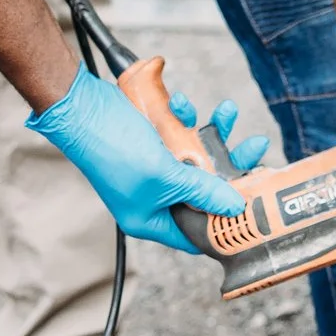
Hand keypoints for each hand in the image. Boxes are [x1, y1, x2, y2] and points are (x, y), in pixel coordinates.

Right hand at [27, 66, 258, 251]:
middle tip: (256, 148)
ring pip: (198, 153)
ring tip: (228, 111)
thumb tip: (235, 207)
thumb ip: (201, 190)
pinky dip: (185, 115)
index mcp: (150, 218)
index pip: (196, 233)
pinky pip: (181, 130)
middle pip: (204, 188)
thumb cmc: (112, 148)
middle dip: (231, 163)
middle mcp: (153, 196)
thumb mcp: (163, 175)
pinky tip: (180, 102)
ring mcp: (154, 166)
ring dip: (214, 130)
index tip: (256, 205)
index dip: (225, 222)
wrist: (79, 105)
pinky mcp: (153, 139)